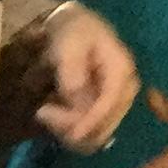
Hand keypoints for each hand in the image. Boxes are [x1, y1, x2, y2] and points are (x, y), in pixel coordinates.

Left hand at [34, 4, 140, 153]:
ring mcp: (114, 106)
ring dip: (67, 132)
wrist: (72, 30)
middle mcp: (124, 92)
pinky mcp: (102, 115)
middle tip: (42, 112)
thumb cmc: (71, 32)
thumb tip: (76, 103)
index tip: (69, 133)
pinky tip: (53, 115)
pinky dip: (67, 132)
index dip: (91, 123)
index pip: (111, 105)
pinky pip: (87, 136)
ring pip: (95, 137)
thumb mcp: (69, 45)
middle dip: (72, 127)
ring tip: (44, 112)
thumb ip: (72, 73)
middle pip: (104, 127)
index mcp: (122, 71)